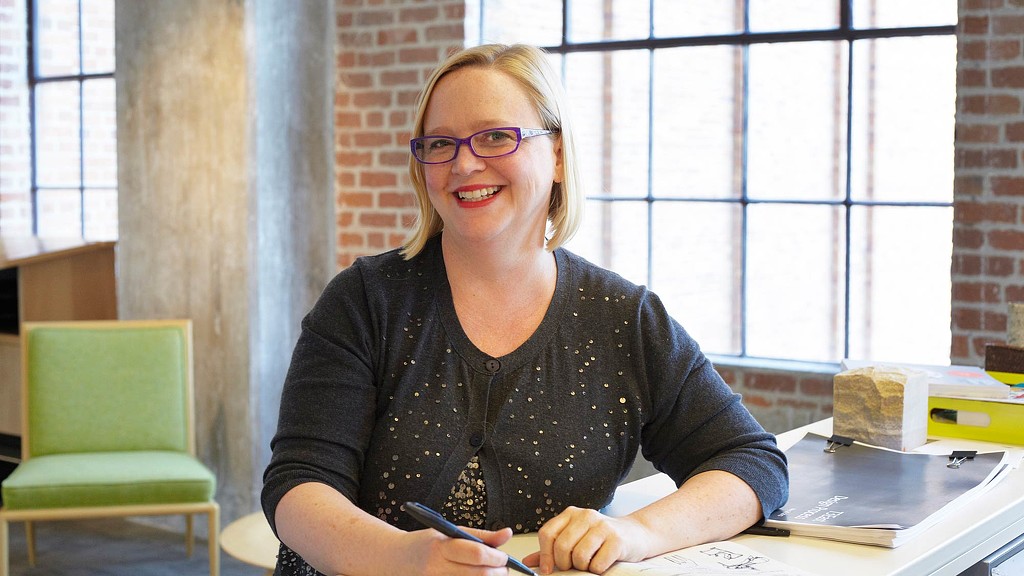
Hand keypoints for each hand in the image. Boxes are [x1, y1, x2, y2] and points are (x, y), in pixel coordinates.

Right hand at [402, 525, 514, 575]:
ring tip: (491, 573)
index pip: (477, 554)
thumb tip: (507, 533)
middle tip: (503, 568)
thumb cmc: (425, 544)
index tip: (504, 556)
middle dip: (499, 573)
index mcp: (442, 547)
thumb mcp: (449, 532)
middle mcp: (437, 569)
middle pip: (480, 575)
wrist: (396, 559)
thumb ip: (480, 535)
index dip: (497, 557)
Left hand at [522, 507, 650, 574]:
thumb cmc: (602, 539)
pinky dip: (597, 569)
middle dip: (565, 564)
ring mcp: (602, 526)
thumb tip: (528, 561)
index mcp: (571, 514)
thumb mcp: (575, 539)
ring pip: (579, 556)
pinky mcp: (617, 540)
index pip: (547, 533)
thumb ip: (552, 549)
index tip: (547, 570)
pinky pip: (597, 564)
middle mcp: (585, 516)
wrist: (635, 535)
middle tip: (573, 567)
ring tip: (590, 563)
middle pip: (561, 546)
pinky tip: (603, 562)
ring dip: (583, 567)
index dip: (544, 555)